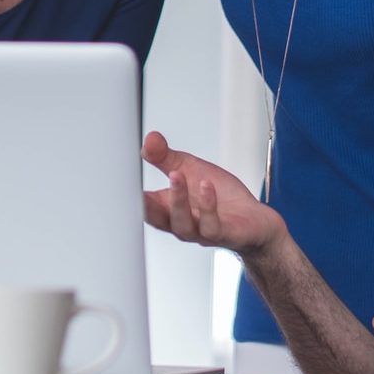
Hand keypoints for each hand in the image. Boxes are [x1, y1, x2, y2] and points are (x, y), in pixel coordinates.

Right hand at [141, 131, 286, 255]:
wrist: (255, 221)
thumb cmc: (221, 198)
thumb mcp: (190, 169)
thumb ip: (166, 157)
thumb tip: (150, 139)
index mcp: (167, 209)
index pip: (141, 204)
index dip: (127, 194)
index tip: (118, 177)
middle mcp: (180, 223)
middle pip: (155, 219)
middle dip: (145, 203)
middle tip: (136, 184)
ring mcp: (200, 231)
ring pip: (181, 224)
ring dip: (177, 199)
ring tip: (176, 174)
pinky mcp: (223, 234)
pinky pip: (210, 225)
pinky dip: (207, 205)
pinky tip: (205, 186)